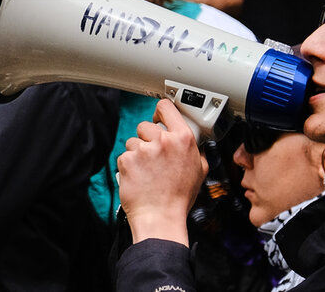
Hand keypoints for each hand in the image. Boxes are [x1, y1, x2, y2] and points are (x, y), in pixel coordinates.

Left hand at [116, 99, 206, 245]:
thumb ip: (196, 150)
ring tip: (147, 172)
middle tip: (154, 157)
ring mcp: (143, 149)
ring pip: (133, 141)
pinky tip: (139, 178)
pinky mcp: (127, 160)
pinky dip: (129, 166)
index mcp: (183, 139)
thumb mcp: (200, 170)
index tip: (158, 119)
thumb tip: (194, 141)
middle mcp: (163, 140)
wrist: (160, 218)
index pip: (166, 107)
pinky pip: (125, 156)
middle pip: (146, 125)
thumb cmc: (179, 198)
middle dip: (147, 138)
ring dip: (137, 153)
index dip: (160, 112)